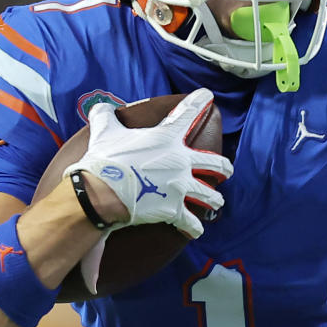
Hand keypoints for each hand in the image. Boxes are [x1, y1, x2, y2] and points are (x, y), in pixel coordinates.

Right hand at [63, 88, 232, 238]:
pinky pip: (190, 222)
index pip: (187, 113)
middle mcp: (181, 162)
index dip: (199, 101)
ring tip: (217, 202)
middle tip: (227, 170)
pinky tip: (196, 230)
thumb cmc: (105, 160)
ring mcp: (180, 186)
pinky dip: (194, 228)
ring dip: (214, 199)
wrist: (101, 192)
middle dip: (223, 167)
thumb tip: (98, 107)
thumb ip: (104, 116)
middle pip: (214, 163)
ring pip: (209, 195)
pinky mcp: (174, 209)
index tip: (208, 96)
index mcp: (167, 138)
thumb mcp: (104, 131)